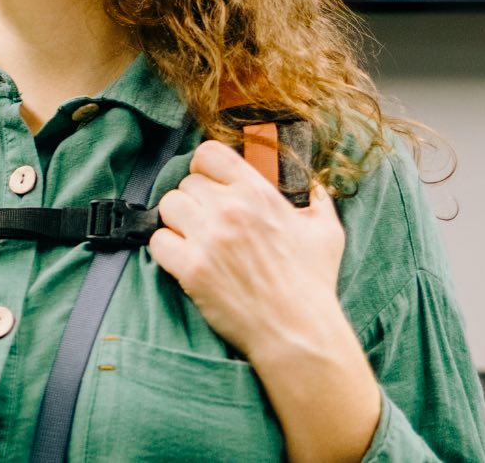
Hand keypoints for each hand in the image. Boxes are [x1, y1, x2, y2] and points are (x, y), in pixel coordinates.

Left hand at [147, 139, 347, 361]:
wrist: (297, 330)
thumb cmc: (312, 282)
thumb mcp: (327, 232)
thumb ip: (318, 200)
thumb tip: (314, 185)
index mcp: (257, 192)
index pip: (209, 153)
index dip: (205, 166)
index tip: (210, 180)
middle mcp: (228, 209)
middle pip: (186, 182)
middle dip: (195, 198)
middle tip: (206, 218)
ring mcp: (207, 239)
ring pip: (168, 206)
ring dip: (177, 220)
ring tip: (192, 236)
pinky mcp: (190, 269)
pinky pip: (157, 241)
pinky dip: (166, 248)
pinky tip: (183, 257)